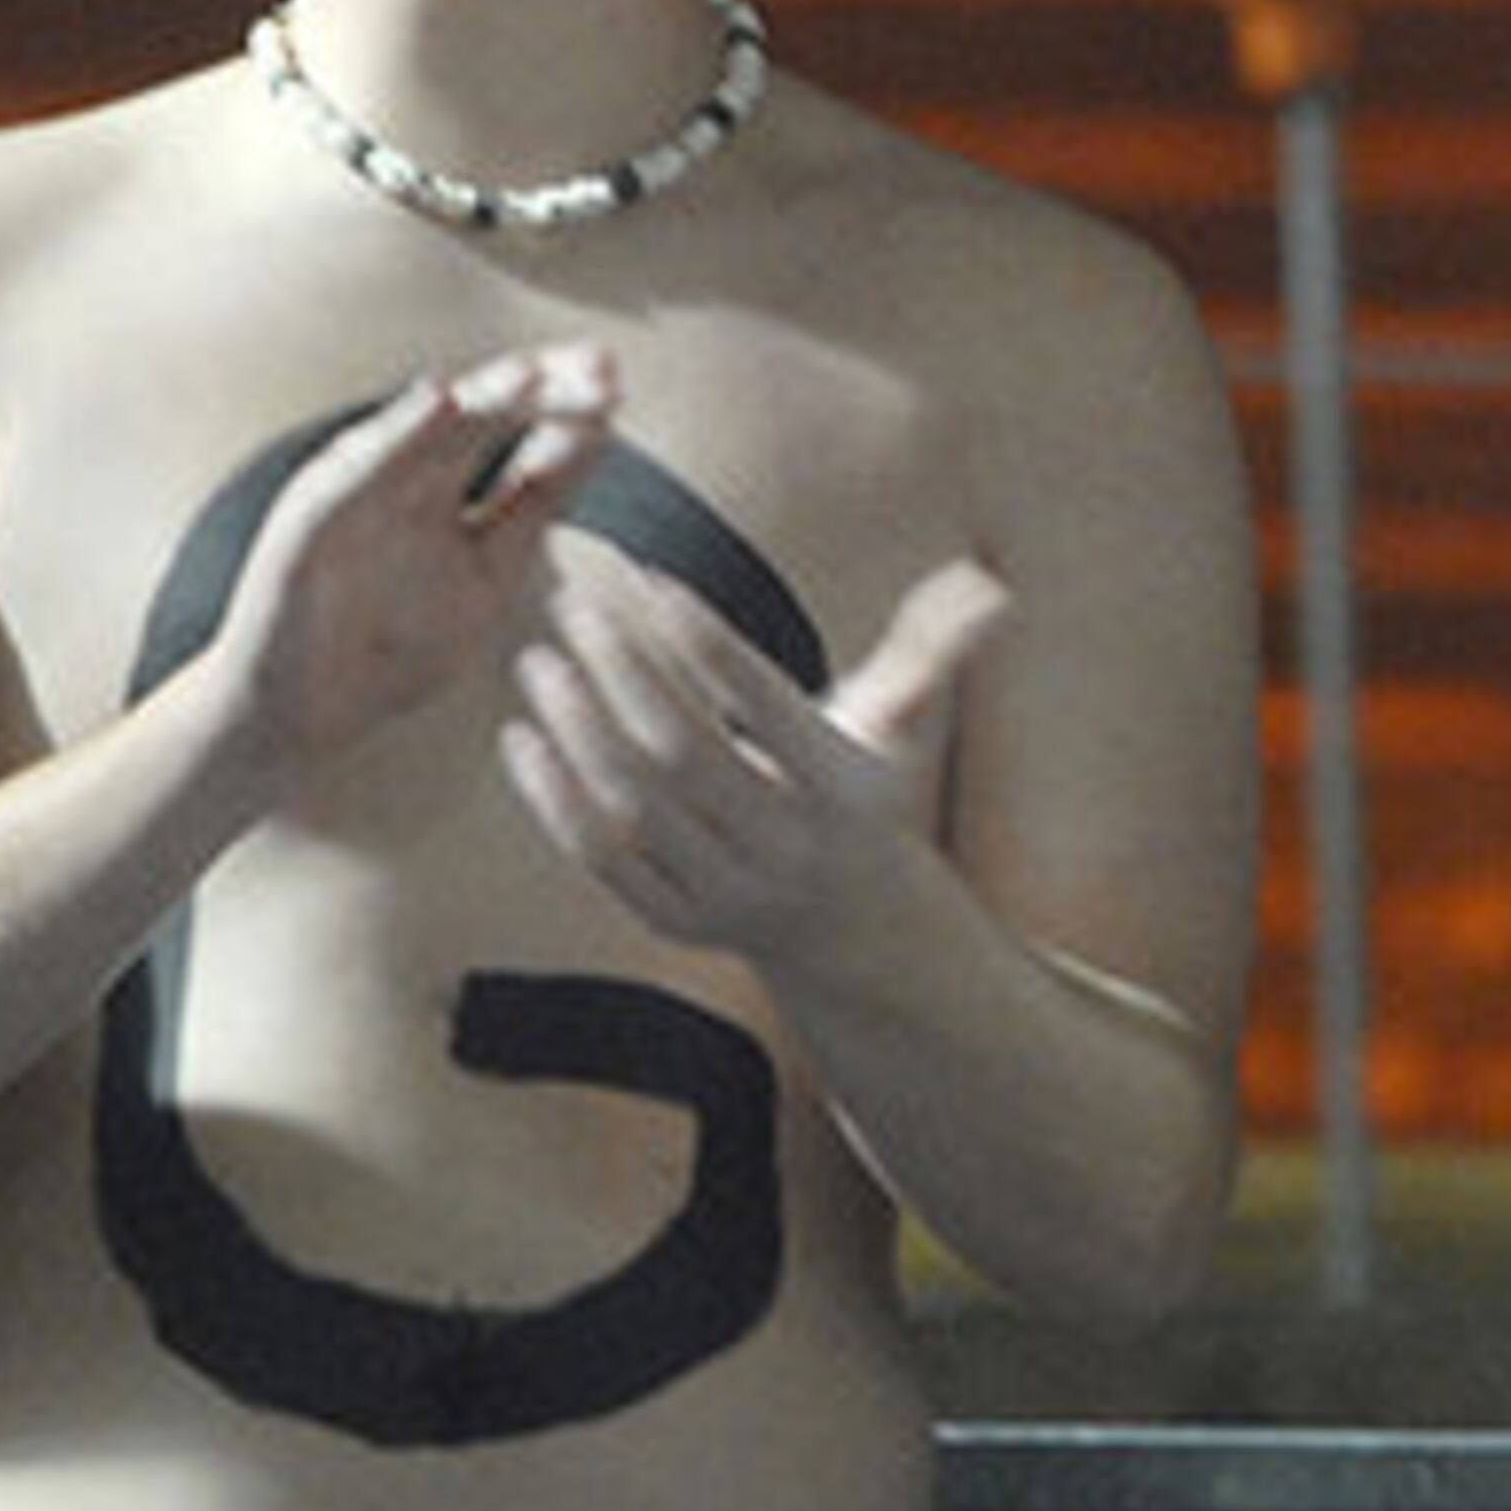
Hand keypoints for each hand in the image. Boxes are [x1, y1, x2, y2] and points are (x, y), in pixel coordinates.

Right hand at [215, 346, 616, 781]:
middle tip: (601, 368)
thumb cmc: (396, 646)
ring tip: (532, 372)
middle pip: (483, 412)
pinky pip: (355, 469)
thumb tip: (600, 435)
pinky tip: (438, 402)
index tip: (619, 385)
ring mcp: (358, 490)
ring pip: (425, 428)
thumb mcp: (492, 571)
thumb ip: (535, 503)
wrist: (302, 717)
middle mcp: (404, 473)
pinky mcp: (309, 518)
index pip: (515, 426)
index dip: (565, 403)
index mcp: (448, 482)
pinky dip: (396, 434)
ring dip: (481, 396)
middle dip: (541, 386)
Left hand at [500, 548, 1009, 967]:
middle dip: (624, 672)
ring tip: (538, 658)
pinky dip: (555, 800)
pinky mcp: (675, 924)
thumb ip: (935, 652)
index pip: (766, 705)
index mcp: (843, 791)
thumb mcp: (906, 729)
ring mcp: (727, 894)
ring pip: (633, 804)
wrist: (855, 931)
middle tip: (574, 605)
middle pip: (684, 752)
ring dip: (578, 728)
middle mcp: (786, 850)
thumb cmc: (869, 794)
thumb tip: (988, 584)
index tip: (652, 579)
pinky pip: (601, 859)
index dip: (706, 642)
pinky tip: (522, 737)